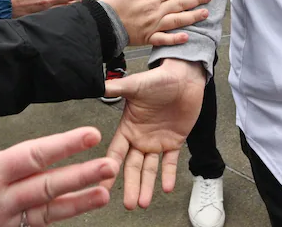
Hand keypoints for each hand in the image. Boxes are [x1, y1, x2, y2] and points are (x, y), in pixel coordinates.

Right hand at [0, 88, 115, 226]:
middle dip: (81, 175)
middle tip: (110, 165)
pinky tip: (74, 215)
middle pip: (47, 186)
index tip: (89, 134)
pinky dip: (53, 222)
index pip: (31, 156)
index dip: (63, 144)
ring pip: (46, 212)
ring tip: (103, 194)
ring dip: (77, 203)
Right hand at [100, 0, 210, 46]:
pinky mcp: (148, 37)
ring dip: (193, 17)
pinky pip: (164, 39)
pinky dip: (176, 39)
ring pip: (177, 20)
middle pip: (180, 4)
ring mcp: (153, 25)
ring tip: (205, 14)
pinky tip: (188, 37)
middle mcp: (156, 10)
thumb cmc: (112, 2)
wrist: (101, 22)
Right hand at [104, 60, 207, 209]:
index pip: (115, 153)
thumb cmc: (159, 78)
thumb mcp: (135, 85)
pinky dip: (168, 175)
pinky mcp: (174, 142)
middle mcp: (140, 139)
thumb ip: (116, 88)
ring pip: (149, 169)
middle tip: (127, 203)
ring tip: (142, 202)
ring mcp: (157, 142)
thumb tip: (96, 84)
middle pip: (132, 167)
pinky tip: (166, 187)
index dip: (108, 168)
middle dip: (130, 185)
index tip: (101, 185)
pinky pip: (170, 162)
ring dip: (146, 186)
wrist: (185, 77)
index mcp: (127, 128)